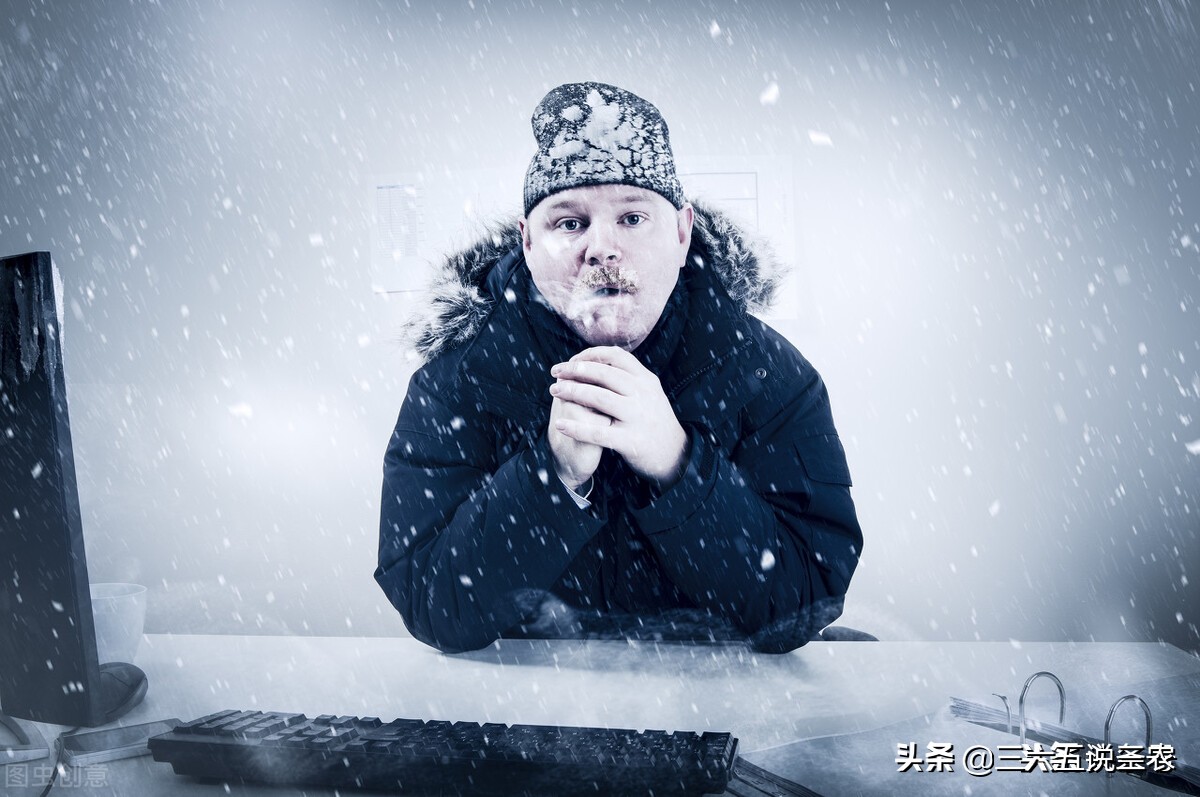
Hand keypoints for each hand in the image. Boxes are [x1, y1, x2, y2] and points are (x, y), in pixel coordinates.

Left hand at [549, 346, 688, 488]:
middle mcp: (643, 394)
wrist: (675, 454)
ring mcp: (637, 417)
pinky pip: (598, 432)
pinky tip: (560, 424)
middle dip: (575, 371)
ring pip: (599, 398)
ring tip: (554, 390)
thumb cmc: (654, 420)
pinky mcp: (630, 441)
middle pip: (604, 374)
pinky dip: (576, 428)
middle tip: (556, 372)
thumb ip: (629, 375)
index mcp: (646, 380)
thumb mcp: (649, 392)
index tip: (571, 361)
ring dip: (572, 392)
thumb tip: (599, 357)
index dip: (590, 355)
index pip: (615, 356)